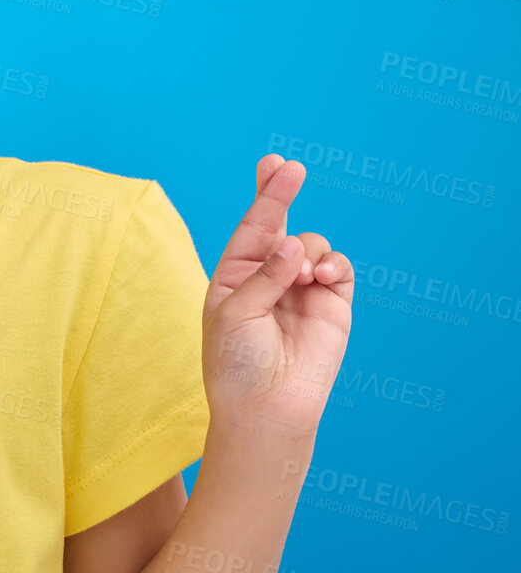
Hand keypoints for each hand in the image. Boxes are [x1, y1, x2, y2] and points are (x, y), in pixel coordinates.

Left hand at [201, 156, 354, 437]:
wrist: (265, 409)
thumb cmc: (236, 363)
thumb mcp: (235, 314)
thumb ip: (264, 275)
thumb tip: (294, 242)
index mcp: (235, 275)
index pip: (251, 228)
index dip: (264, 196)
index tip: (274, 163)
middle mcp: (269, 277)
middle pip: (281, 224)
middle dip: (283, 194)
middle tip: (290, 168)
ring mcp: (301, 289)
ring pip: (313, 246)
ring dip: (308, 251)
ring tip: (301, 275)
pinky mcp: (331, 305)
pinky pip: (338, 269)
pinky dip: (332, 264)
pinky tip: (319, 276)